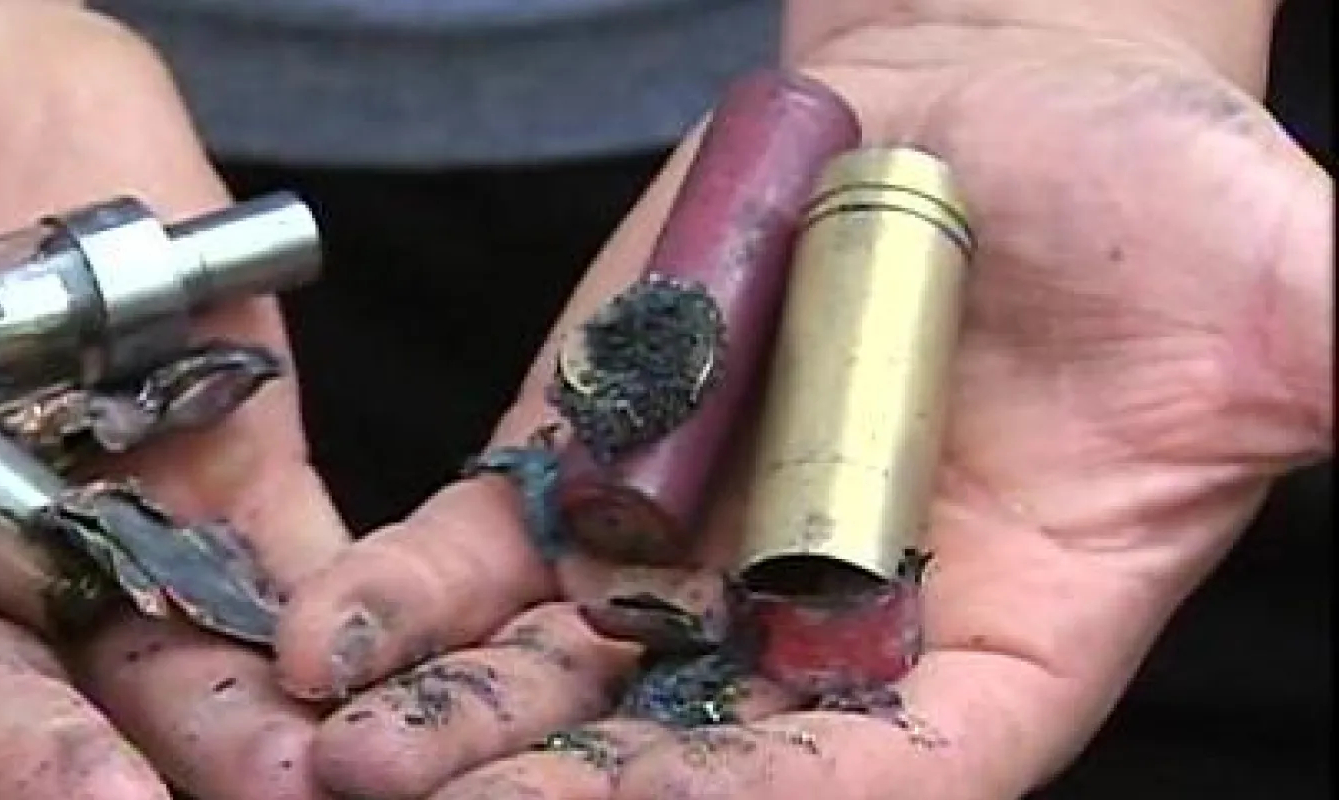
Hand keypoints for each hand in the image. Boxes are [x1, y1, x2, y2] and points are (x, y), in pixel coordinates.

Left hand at [271, 19, 1331, 799]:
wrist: (993, 102)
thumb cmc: (1164, 203)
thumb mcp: (1284, 288)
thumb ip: (1324, 363)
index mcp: (993, 658)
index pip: (880, 778)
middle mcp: (814, 638)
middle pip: (680, 763)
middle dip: (560, 798)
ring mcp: (683, 565)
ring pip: (550, 682)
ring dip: (447, 730)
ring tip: (347, 762)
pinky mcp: (583, 472)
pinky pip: (479, 560)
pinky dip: (402, 605)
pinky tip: (325, 643)